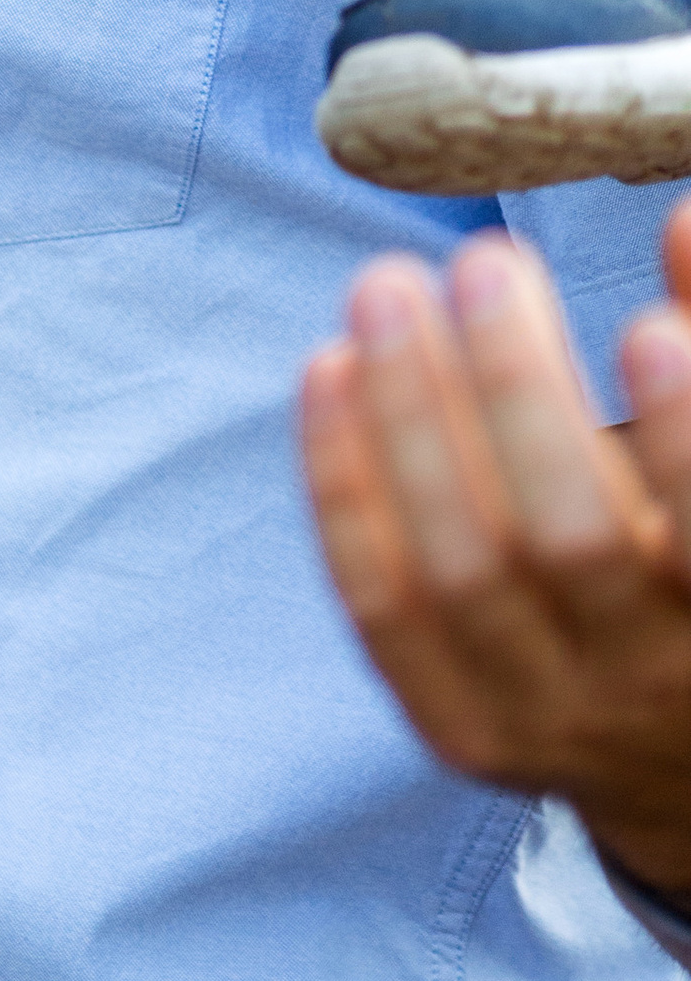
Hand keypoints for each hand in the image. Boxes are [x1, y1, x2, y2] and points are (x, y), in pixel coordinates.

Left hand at [300, 204, 690, 902]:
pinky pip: (382, 606)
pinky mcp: (464, 732)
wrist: (683, 767)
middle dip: (516, 388)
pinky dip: (344, 485)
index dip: (682, 434)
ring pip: (459, 568)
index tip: (643, 328)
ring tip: (387, 287)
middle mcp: (654, 680)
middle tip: (484, 259)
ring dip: (409, 416)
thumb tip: (684, 214)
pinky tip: (327, 369)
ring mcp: (551, 718)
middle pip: (567, 539)